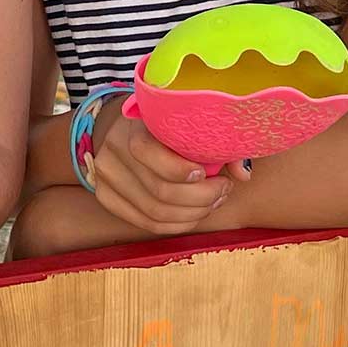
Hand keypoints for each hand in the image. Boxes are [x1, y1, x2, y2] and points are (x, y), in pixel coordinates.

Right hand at [86, 102, 248, 236]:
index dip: (182, 170)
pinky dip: (177, 224)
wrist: (122, 128)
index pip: (148, 153)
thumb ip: (214, 141)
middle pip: (160, 191)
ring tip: (213, 201)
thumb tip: (242, 173)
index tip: (206, 172)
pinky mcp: (106, 199)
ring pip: (155, 213)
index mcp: (131, 126)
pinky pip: (146, 223)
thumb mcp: (183, 121)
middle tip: (222, 190)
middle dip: (201, 197)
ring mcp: (105, 179)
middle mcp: (113, 153)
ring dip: (193, 214)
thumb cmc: (162, 124)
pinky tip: (194, 213)